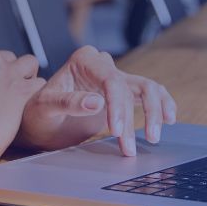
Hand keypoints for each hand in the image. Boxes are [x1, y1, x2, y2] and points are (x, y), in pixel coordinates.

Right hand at [0, 46, 43, 150]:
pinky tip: (27, 104)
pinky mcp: (24, 89)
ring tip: (21, 92)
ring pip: (30, 63)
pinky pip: (39, 84)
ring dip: (27, 76)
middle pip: (9, 57)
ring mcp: (9, 72)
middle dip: (9, 72)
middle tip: (4, 91)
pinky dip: (35, 93)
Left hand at [17, 45, 178, 155]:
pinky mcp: (122, 93)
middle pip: (132, 85)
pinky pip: (149, 94)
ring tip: (154, 138)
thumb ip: (69, 102)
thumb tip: (97, 102)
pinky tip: (169, 118)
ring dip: (155, 113)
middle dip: (137, 116)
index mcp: (83, 60)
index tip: (117, 131)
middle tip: (131, 145)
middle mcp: (102, 64)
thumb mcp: (45, 108)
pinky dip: (161, 105)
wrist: (39, 122)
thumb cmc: (37, 113)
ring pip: (147, 88)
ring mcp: (114, 78)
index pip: (110, 80)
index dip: (118, 106)